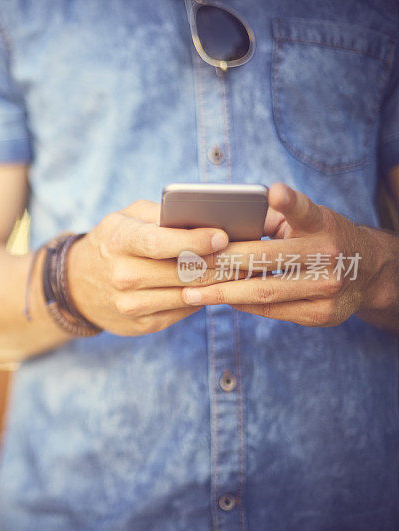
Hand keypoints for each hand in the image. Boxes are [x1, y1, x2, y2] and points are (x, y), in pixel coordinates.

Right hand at [69, 200, 228, 335]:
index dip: (195, 241)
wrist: (78, 284)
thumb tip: (207, 218)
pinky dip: (204, 297)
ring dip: (219, 283)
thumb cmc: (113, 241)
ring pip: (188, 293)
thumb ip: (161, 214)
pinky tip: (219, 286)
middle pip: (182, 271)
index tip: (222, 236)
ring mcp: (131, 304)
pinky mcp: (142, 324)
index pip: (160, 243)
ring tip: (242, 269)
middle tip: (249, 253)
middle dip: (219, 262)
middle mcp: (122, 275)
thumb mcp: (127, 217)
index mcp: (119, 241)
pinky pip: (184, 310)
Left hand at [180, 183, 389, 326]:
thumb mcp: (308, 220)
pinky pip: (273, 310)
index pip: (305, 209)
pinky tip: (218, 299)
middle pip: (266, 258)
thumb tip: (219, 223)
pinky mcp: (322, 314)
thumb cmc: (322, 238)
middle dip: (221, 262)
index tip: (273, 191)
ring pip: (264, 291)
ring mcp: (327, 287)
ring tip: (190, 291)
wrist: (369, 272)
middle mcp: (329, 254)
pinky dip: (242, 305)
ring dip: (222, 292)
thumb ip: (273, 217)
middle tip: (186, 264)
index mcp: (322, 224)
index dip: (289, 201)